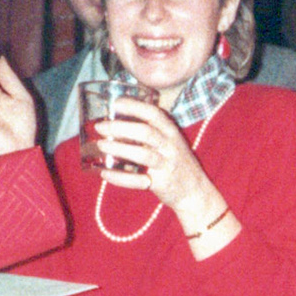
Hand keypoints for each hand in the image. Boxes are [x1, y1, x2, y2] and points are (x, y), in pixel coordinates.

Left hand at [87, 96, 234, 247]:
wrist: (195, 191)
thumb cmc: (176, 162)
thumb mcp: (169, 141)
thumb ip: (150, 131)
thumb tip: (117, 120)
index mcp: (171, 132)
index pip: (153, 114)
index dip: (134, 107)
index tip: (115, 103)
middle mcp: (170, 146)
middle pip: (146, 132)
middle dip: (121, 128)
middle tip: (100, 126)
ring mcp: (166, 165)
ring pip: (142, 155)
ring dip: (119, 149)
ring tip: (100, 145)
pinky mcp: (161, 184)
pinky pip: (138, 181)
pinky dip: (120, 178)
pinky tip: (105, 173)